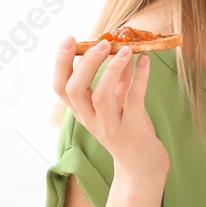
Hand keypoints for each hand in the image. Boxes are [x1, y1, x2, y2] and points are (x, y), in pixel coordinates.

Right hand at [53, 37, 167, 183]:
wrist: (142, 168)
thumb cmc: (128, 130)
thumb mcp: (117, 102)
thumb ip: (118, 77)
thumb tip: (121, 47)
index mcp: (82, 111)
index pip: (60, 87)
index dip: (61, 63)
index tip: (69, 39)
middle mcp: (90, 120)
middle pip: (75, 90)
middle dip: (85, 63)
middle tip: (102, 43)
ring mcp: (110, 127)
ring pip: (102, 96)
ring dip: (111, 69)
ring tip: (126, 49)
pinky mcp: (132, 130)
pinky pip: (133, 100)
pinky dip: (139, 78)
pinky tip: (145, 61)